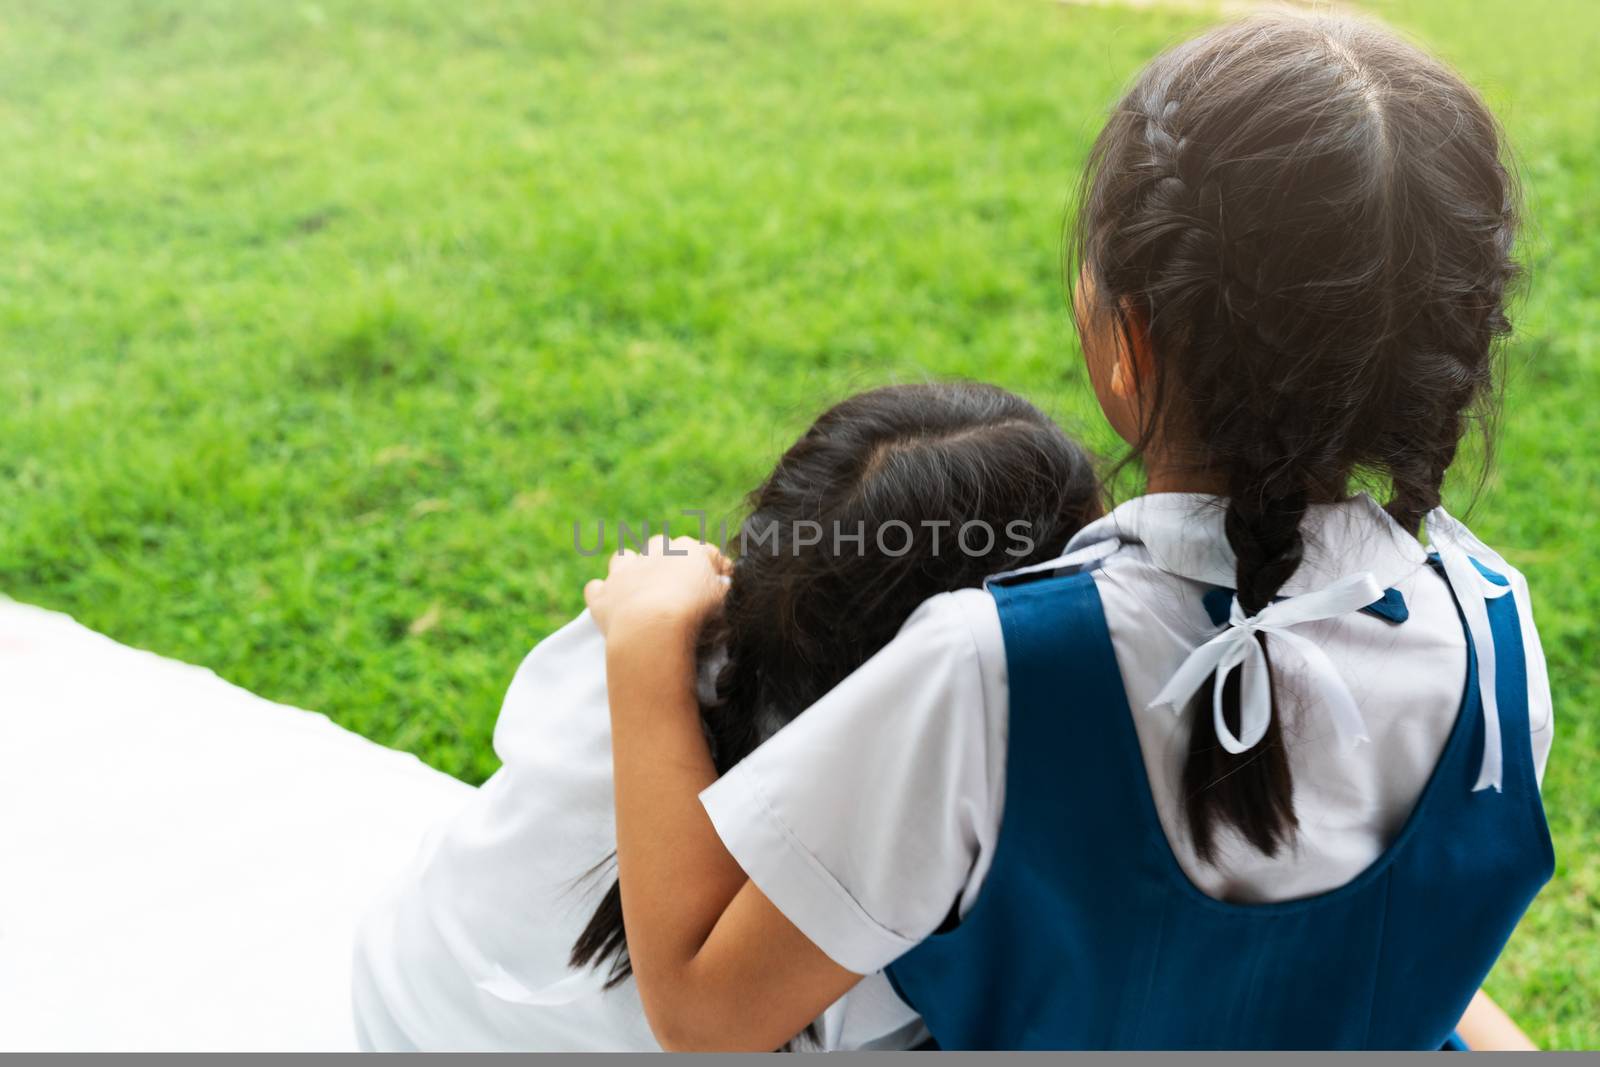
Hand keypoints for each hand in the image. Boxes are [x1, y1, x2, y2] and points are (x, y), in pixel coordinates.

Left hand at [584, 535, 731, 640]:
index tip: (721, 585)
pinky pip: (596, 589)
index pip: (706, 552)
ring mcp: (624, 573)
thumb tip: (727, 588)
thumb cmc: (696, 614)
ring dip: (630, 569)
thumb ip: (726, 591)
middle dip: (667, 559)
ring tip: (640, 589)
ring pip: (623, 558)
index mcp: (688, 550)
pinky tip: (610, 603)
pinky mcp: (603, 596)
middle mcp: (654, 553)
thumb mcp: (726, 601)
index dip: (715, 568)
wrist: (653, 629)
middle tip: (677, 585)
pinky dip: (603, 595)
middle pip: (661, 545)